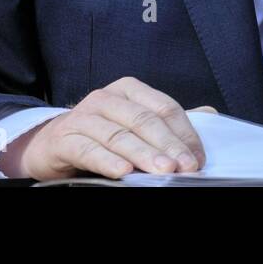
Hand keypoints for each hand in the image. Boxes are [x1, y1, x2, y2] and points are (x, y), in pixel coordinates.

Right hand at [3, 77, 213, 180]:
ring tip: (162, 171)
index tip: (197, 158)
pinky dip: (107, 161)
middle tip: (185, 167)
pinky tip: (122, 173)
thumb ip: (168, 121)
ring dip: (142, 155)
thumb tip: (210, 115)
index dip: (184, 133)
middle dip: (167, 145)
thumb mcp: (134, 124)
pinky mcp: (65, 139)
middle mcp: (106, 98)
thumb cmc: (100, 134)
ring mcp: (84, 117)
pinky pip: (88, 149)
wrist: (52, 145)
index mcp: (129, 90)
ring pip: (118, 135)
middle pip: (143, 120)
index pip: (164, 107)